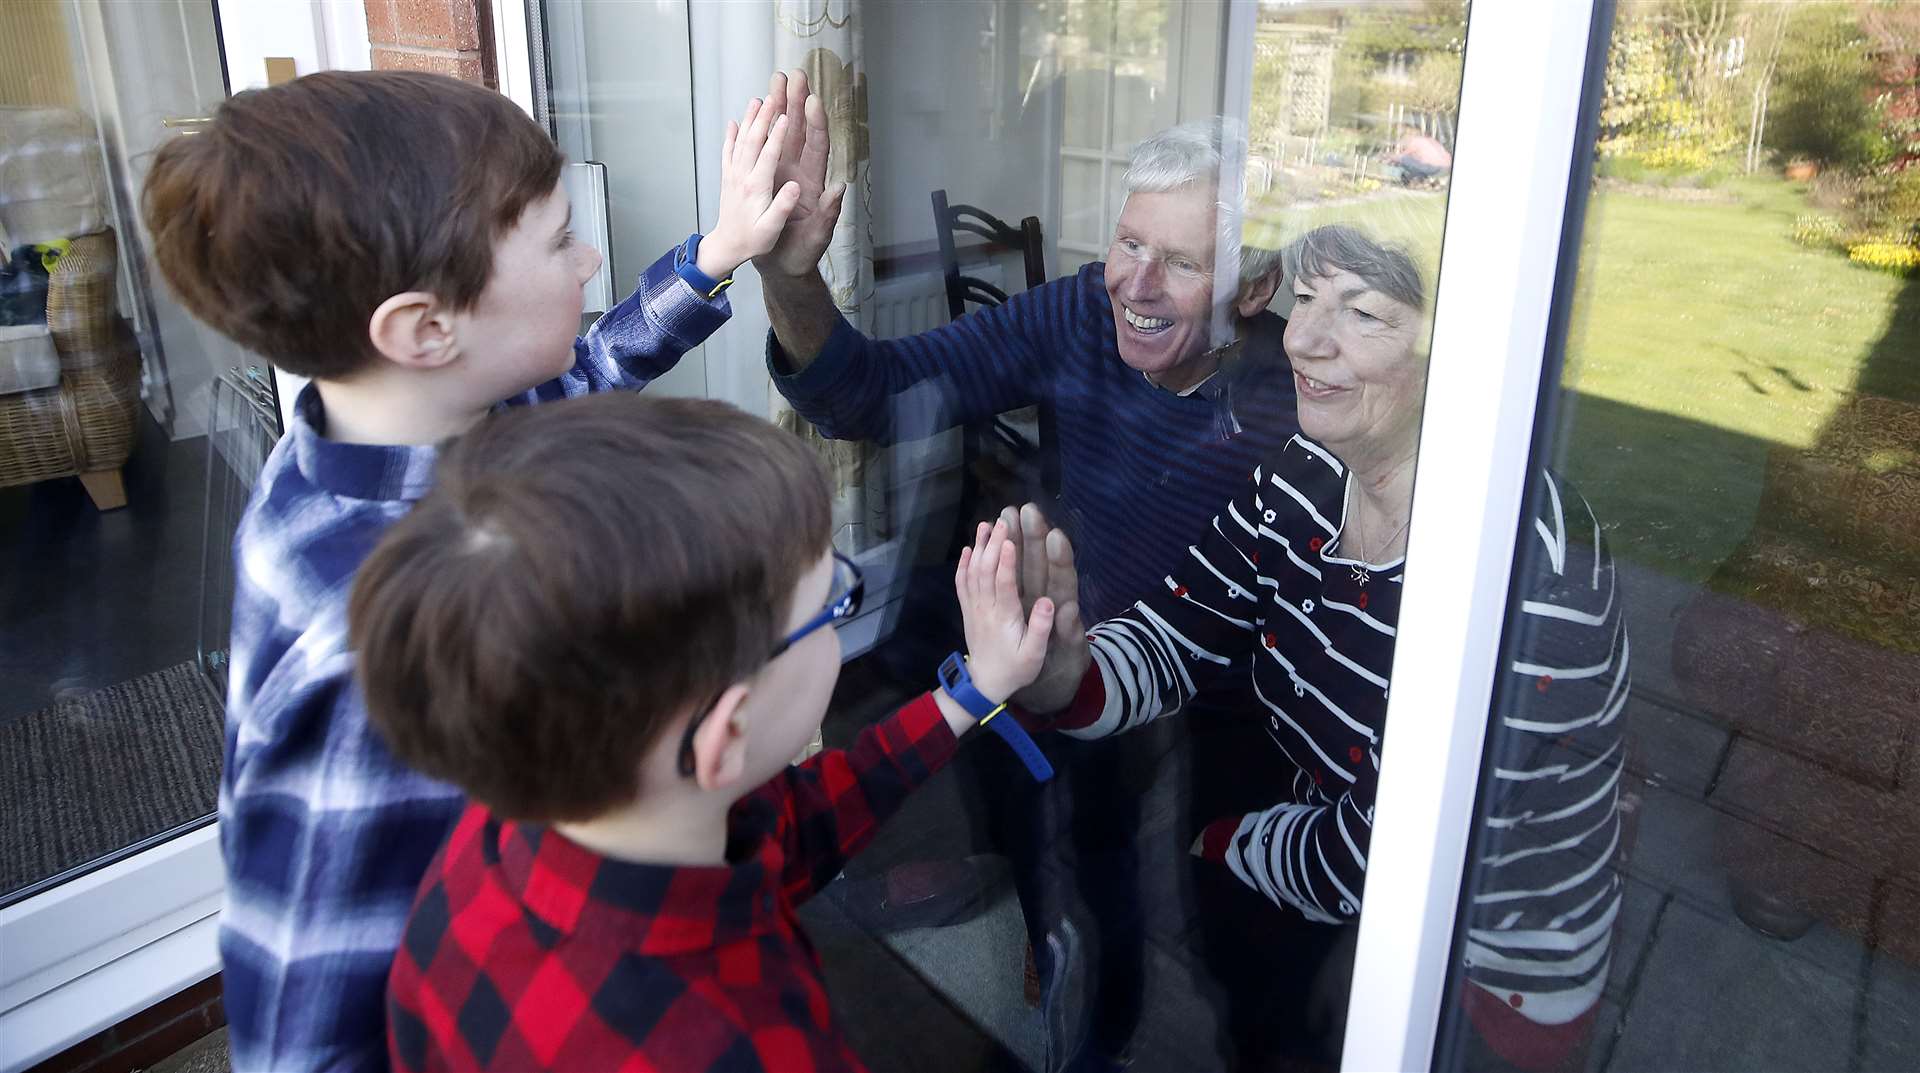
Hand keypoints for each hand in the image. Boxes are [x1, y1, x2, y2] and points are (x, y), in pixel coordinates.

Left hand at [698, 94, 804, 280]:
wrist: (727, 247)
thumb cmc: (753, 241)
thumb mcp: (771, 230)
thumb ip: (782, 208)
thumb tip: (796, 188)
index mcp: (757, 188)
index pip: (768, 156)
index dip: (778, 135)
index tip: (786, 116)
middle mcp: (743, 177)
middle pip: (754, 140)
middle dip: (765, 116)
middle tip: (775, 94)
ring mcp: (733, 175)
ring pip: (741, 141)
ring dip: (750, 119)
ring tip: (758, 99)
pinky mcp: (728, 177)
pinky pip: (728, 151)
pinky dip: (730, 135)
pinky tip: (733, 122)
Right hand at [751, 69, 845, 279]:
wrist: (782, 266)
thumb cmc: (803, 254)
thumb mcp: (818, 237)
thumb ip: (829, 214)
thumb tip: (839, 189)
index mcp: (813, 184)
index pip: (817, 148)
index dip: (816, 124)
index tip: (812, 100)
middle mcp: (799, 173)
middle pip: (800, 132)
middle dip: (797, 103)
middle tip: (794, 75)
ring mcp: (782, 174)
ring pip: (782, 135)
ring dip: (780, 108)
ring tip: (774, 82)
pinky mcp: (766, 180)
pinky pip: (763, 149)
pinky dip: (761, 130)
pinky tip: (754, 112)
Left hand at [955, 520, 1054, 705]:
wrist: (985, 682)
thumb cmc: (1015, 668)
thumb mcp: (1034, 655)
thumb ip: (1040, 629)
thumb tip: (1048, 602)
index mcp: (1004, 618)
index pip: (1003, 584)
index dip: (1005, 562)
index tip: (1010, 540)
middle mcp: (986, 609)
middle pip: (986, 571)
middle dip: (993, 544)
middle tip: (1003, 520)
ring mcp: (973, 608)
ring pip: (972, 573)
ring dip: (979, 548)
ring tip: (986, 524)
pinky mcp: (967, 610)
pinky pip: (962, 584)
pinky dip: (964, 564)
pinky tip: (969, 548)